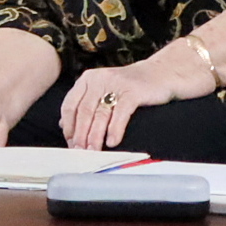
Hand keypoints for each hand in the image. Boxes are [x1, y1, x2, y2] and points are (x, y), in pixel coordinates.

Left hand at [60, 54, 201, 151]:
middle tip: (79, 152)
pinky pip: (120, 114)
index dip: (69, 126)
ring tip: (93, 151)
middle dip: (80, 135)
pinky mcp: (133, 91)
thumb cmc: (130, 86)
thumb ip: (84, 104)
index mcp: (88, 78)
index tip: (70, 143)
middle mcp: (99, 79)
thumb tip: (64, 125)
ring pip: (100, 114)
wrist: (161, 74)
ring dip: (95, 136)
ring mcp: (116, 84)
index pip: (70, 104)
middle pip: (84, 111)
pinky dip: (115, 130)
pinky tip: (112, 142)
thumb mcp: (103, 90)